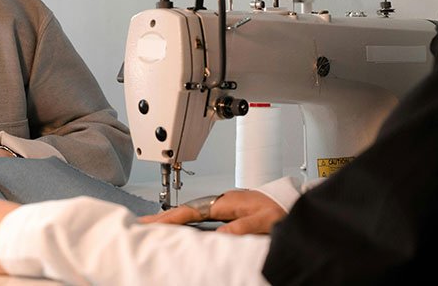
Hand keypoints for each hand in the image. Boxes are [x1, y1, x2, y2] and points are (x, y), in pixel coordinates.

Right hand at [138, 189, 285, 234]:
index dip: (170, 218)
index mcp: (225, 202)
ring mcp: (224, 206)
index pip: (191, 211)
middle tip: (143, 223)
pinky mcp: (228, 211)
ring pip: (191, 212)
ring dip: (173, 218)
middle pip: (186, 210)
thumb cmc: (281, 208)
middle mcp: (222, 202)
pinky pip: (200, 216)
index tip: (153, 223)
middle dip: (164, 216)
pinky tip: (180, 226)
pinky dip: (185, 219)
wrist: (294, 202)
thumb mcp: (263, 221)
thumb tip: (217, 234)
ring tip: (155, 225)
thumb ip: (240, 227)